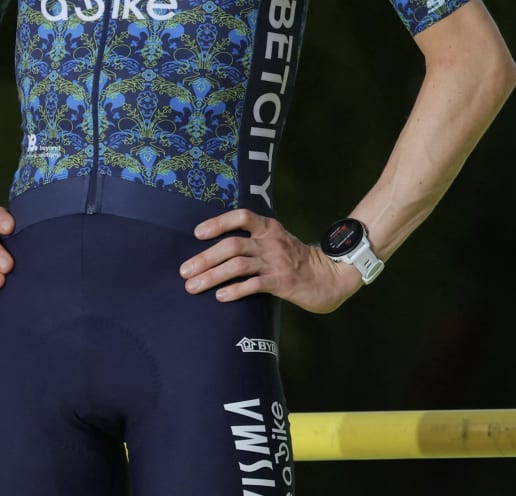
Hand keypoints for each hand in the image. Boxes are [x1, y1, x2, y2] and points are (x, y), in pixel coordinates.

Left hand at [181, 210, 361, 313]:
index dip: (218, 223)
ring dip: (212, 276)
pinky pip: (253, 284)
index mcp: (270, 229)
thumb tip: (217, 252)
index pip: (242, 217)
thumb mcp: (278, 243)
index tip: (198, 233)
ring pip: (238, 265)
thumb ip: (255, 243)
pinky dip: (234, 290)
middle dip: (205, 258)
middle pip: (232, 245)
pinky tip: (221, 297)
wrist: (331, 275)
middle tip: (185, 271)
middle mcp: (272, 242)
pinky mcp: (282, 281)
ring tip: (193, 287)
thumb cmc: (298, 261)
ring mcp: (277, 262)